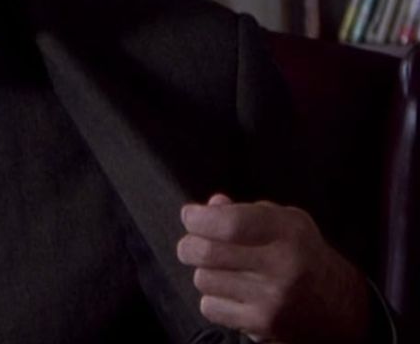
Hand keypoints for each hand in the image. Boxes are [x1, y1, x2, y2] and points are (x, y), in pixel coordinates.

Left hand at [176, 193, 370, 342]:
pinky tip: (232, 294)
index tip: (190, 216)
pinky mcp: (262, 325)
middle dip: (190, 244)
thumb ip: (245, 211)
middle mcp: (282, 265)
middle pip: (206, 252)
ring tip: (224, 270)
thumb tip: (211, 205)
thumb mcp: (286, 223)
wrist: (340, 308)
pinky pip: (210, 306)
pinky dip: (213, 299)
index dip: (199, 218)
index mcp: (289, 232)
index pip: (230, 223)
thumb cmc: (302, 256)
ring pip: (203, 279)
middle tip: (194, 243)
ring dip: (205, 272)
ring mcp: (272, 298)